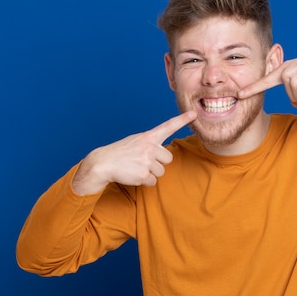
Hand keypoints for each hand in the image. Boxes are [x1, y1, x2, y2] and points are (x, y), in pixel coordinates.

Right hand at [72, 111, 196, 194]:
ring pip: (161, 172)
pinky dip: (144, 182)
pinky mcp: (144, 174)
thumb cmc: (120, 153)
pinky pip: (153, 182)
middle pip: (168, 159)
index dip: (182, 120)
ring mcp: (147, 160)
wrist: (102, 163)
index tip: (194, 114)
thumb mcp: (136, 142)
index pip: (168, 126)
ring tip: (136, 167)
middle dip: (158, 163)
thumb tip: (164, 155)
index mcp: (148, 137)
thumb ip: (151, 144)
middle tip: (142, 161)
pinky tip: (133, 174)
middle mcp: (149, 147)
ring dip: (150, 173)